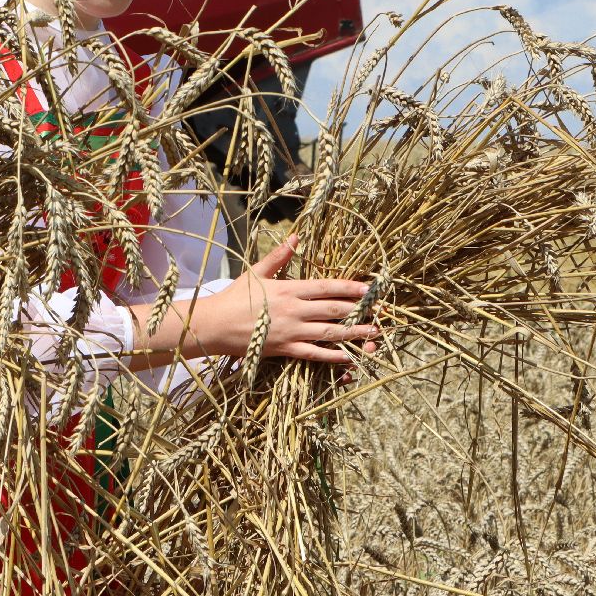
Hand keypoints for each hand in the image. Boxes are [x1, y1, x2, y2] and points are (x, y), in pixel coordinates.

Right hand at [197, 234, 377, 363]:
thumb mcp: (256, 272)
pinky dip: (333, 357)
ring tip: (374, 334)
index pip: (326, 287)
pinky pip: (315, 354)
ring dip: (354, 333)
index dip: (349, 288)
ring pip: (330, 333)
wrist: (214, 325)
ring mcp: (291, 332)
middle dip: (359, 310)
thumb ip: (279, 257)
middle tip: (380, 311)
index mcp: (288, 289)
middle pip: (334, 310)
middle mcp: (294, 310)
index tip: (369, 289)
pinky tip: (349, 358)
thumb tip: (296, 237)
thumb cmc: (234, 297)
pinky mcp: (285, 350)